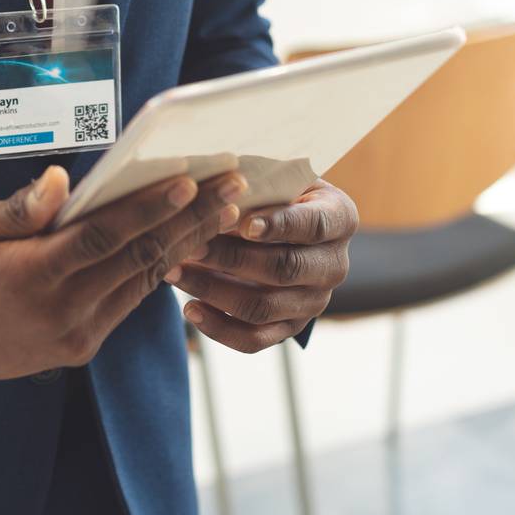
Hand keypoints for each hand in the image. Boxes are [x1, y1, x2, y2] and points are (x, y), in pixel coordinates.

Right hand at [0, 164, 248, 386]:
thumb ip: (19, 209)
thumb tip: (61, 181)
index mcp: (30, 276)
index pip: (105, 236)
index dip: (151, 207)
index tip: (190, 180)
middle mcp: (60, 312)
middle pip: (140, 259)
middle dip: (192, 221)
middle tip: (235, 189)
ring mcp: (74, 336)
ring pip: (143, 282)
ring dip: (188, 244)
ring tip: (226, 212)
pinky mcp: (80, 347)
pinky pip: (127, 300)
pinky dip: (159, 270)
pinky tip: (187, 241)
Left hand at [163, 179, 357, 352]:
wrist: (287, 223)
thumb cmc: (277, 188)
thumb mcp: (278, 174)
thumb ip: (258, 179)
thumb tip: (217, 187)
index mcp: (340, 218)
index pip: (314, 225)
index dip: (280, 225)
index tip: (244, 224)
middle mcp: (334, 264)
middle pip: (284, 269)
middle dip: (232, 258)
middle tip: (191, 244)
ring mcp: (314, 302)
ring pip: (263, 307)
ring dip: (214, 291)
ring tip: (175, 271)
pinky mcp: (290, 328)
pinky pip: (254, 339)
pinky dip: (219, 328)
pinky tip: (189, 308)